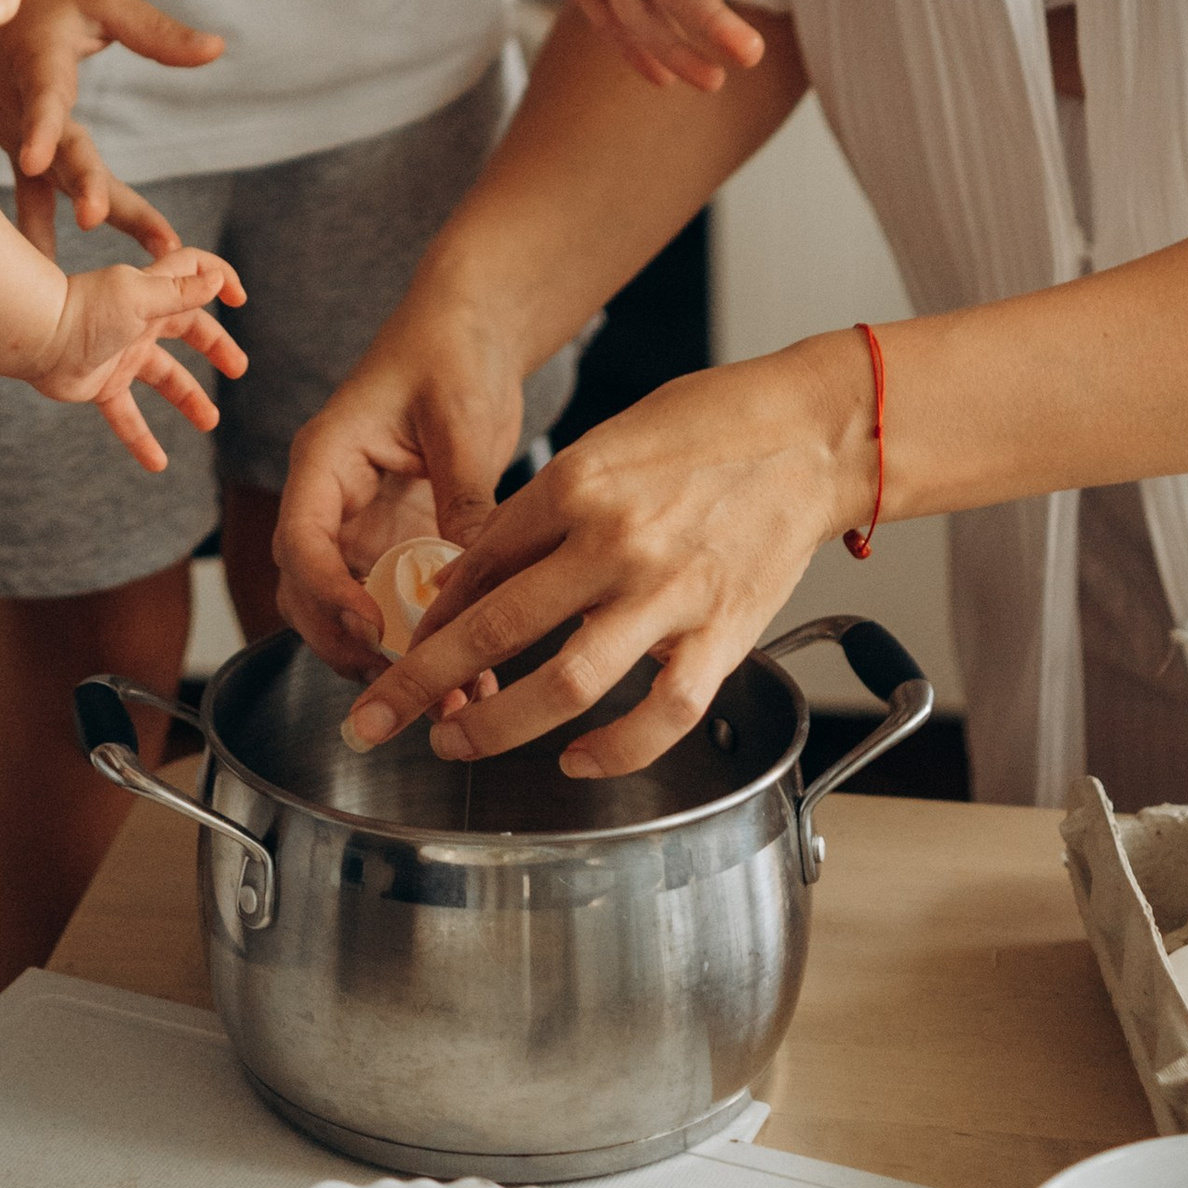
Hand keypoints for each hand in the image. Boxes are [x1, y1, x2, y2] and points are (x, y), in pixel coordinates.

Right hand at [0, 0, 222, 255]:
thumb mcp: (105, 1)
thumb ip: (156, 31)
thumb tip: (217, 50)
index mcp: (38, 69)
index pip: (43, 103)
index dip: (40, 130)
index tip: (36, 160)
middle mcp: (21, 112)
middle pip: (58, 156)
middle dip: (82, 188)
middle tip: (98, 221)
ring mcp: (16, 140)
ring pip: (55, 188)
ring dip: (82, 220)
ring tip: (102, 274)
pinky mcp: (20, 155)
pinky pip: (40, 200)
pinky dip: (49, 237)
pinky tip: (57, 289)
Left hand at [31, 246, 248, 470]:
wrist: (36, 337)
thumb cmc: (85, 310)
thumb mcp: (139, 296)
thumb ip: (179, 291)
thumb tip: (217, 279)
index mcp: (151, 294)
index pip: (192, 274)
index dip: (218, 279)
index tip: (239, 299)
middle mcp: (139, 322)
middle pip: (187, 330)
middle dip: (215, 346)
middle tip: (238, 368)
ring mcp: (121, 355)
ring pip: (164, 378)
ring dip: (189, 398)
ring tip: (210, 421)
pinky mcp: (102, 386)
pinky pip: (127, 417)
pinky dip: (142, 439)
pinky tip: (158, 464)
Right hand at [273, 310, 531, 676]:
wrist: (471, 329)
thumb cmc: (451, 349)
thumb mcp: (459, 417)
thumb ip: (461, 494)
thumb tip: (469, 577)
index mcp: (325, 458)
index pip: (299, 539)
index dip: (328, 593)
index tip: (373, 629)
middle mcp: (332, 500)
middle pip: (308, 593)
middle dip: (350, 645)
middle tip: (409, 681)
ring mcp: (362, 527)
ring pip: (348, 611)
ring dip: (387, 656)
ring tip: (449, 691)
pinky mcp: (397, 543)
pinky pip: (395, 604)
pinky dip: (423, 640)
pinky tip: (470, 668)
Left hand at [334, 357, 854, 778]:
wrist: (811, 433)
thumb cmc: (708, 427)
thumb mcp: (604, 444)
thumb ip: (538, 512)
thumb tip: (469, 576)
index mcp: (577, 483)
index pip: (477, 564)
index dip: (429, 618)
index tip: (399, 651)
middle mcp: (616, 540)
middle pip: (498, 629)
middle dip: (420, 682)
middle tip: (376, 720)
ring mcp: (671, 593)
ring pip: (566, 682)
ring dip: (498, 725)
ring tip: (455, 743)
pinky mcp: (725, 634)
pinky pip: (661, 714)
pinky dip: (614, 750)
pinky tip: (575, 760)